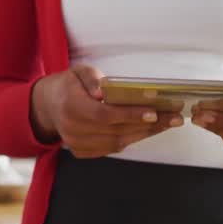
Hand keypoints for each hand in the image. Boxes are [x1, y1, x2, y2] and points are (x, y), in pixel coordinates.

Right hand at [31, 65, 182, 157]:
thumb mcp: (78, 71)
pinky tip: (146, 130)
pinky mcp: (82, 152)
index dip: (130, 115)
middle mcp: (73, 129)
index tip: (154, 113)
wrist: (47, 106)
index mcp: (70, 107)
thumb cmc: (68, 86)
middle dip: (149, 125)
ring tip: (167, 124)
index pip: (104, 115)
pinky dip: (131, 140)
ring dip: (145, 134)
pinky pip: (112, 149)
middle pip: (116, 131)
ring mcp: (77, 144)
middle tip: (175, 118)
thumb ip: (91, 78)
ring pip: (117, 143)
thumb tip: (102, 92)